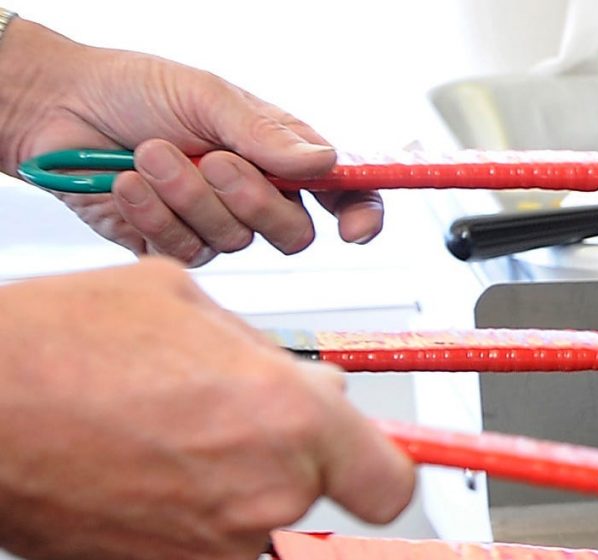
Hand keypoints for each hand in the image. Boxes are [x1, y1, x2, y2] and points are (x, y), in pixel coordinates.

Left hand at [0, 21, 382, 260]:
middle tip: (211, 160)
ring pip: (233, 241)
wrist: (55, 107)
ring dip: (186, 196)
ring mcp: (214, 224)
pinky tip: (128, 182)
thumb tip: (324, 160)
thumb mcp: (204, 95)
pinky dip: (152, 212)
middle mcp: (252, 195)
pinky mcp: (173, 244)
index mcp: (275, 153)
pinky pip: (184, 249)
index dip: (359, 215)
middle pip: (292, 233)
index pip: (340, 192)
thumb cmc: (130, 89)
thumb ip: (264, 133)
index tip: (353, 230)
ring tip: (148, 153)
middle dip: (250, 199)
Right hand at [0, 259, 413, 559]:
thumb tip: (310, 383)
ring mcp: (217, 545)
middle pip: (309, 488)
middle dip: (275, 452)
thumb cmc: (51, 350)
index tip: (366, 463)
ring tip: (147, 435)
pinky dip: (173, 517)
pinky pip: (199, 546)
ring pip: (249, 515)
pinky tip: (125, 473)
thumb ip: (263, 351)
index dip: (375, 468)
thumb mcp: (176, 301)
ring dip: (217, 482)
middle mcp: (264, 492)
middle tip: (208, 414)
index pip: (388, 481)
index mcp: (286, 418)